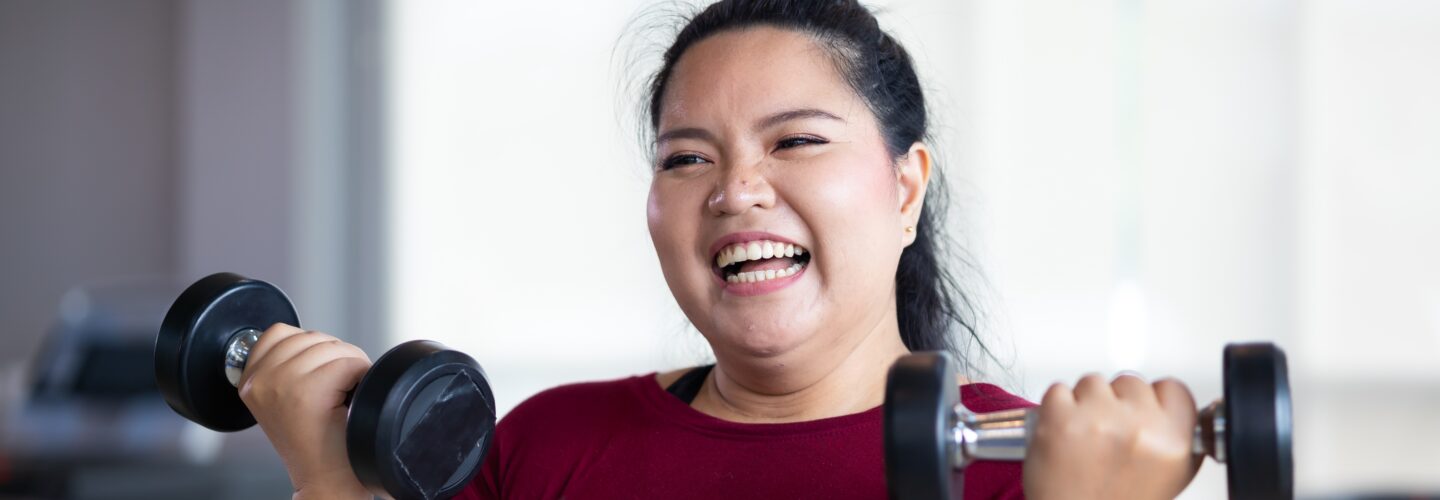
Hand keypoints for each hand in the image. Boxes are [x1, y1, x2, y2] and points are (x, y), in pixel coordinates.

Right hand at [237, 323, 373, 499]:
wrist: (326, 483)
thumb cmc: (317, 444)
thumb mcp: (284, 399)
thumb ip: (286, 366)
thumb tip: (313, 340)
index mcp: (248, 381)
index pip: (279, 332)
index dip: (311, 351)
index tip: (317, 380)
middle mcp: (258, 381)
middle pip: (311, 336)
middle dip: (334, 357)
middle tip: (336, 392)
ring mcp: (280, 385)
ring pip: (332, 347)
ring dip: (350, 366)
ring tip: (342, 398)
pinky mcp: (306, 392)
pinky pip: (348, 362)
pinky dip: (359, 376)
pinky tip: (349, 401)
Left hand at [1023, 374, 1200, 499]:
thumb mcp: (1168, 479)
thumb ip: (1175, 438)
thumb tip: (1169, 407)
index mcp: (1172, 443)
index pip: (1172, 388)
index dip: (1154, 398)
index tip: (1143, 408)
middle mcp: (1139, 427)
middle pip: (1130, 380)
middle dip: (1116, 401)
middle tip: (1107, 433)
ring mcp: (1098, 419)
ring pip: (1093, 381)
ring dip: (1085, 402)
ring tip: (1083, 437)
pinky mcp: (1059, 418)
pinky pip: (1058, 390)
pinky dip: (1056, 408)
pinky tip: (1063, 434)